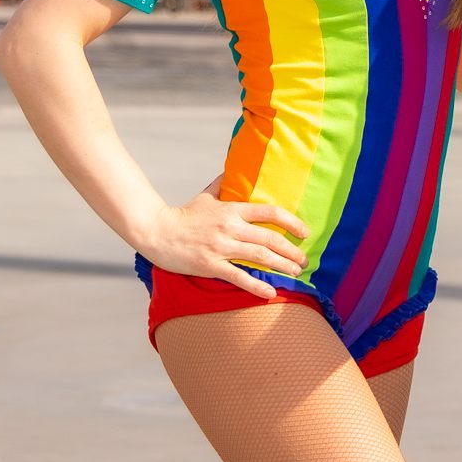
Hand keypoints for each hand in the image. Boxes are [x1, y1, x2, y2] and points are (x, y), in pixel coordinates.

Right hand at [133, 182, 309, 298]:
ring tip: (295, 273)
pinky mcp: (210, 265)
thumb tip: (232, 168)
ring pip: (259, 257)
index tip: (305, 232)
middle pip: (269, 238)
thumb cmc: (183, 214)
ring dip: (281, 266)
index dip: (291, 222)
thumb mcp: (206, 195)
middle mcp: (230, 227)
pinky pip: (238, 277)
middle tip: (304, 261)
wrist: (156, 231)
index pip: (269, 213)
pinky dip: (257, 286)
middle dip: (291, 251)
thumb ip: (222, 183)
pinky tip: (271, 293)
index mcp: (232, 209)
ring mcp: (220, 247)